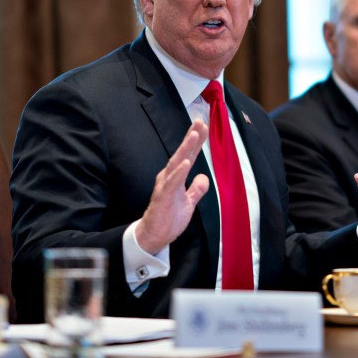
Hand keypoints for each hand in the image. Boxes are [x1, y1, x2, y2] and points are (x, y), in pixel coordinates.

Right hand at [135, 120, 210, 253]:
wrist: (154, 236)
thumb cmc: (168, 218)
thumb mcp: (189, 202)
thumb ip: (196, 190)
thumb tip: (203, 177)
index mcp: (175, 178)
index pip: (188, 156)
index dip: (196, 142)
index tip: (203, 125)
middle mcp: (169, 178)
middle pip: (182, 154)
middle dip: (191, 138)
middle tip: (199, 122)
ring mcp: (165, 186)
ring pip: (176, 164)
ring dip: (185, 149)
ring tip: (194, 135)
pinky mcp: (162, 197)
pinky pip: (171, 183)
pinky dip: (178, 172)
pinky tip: (185, 162)